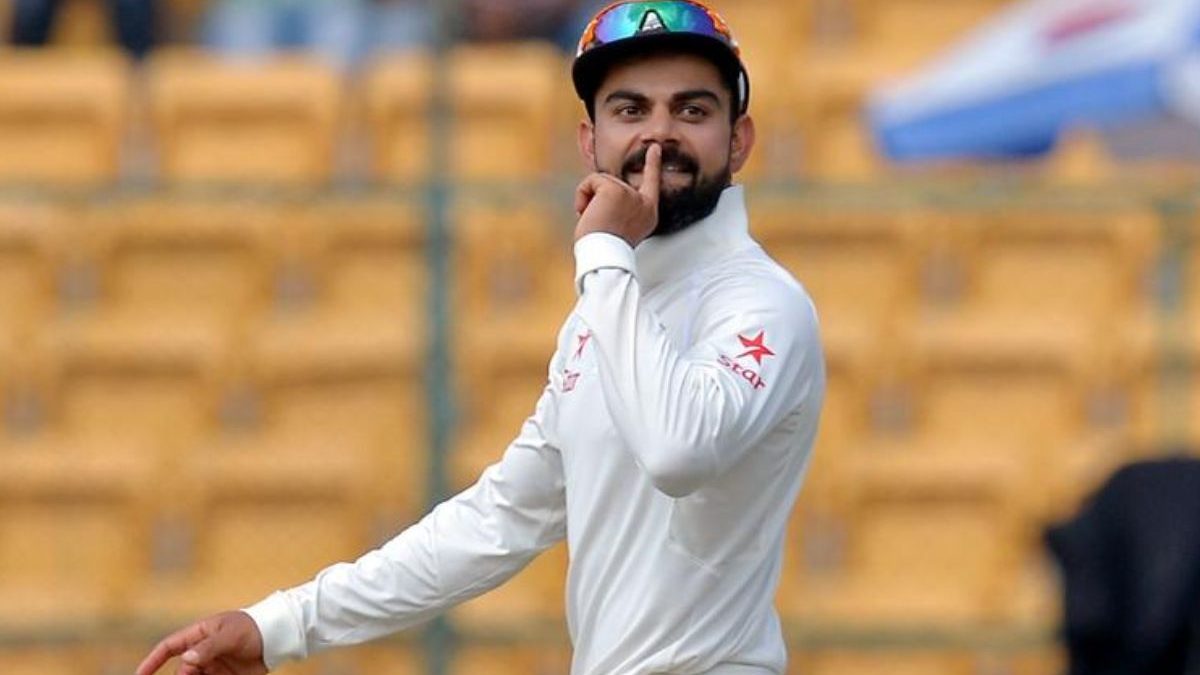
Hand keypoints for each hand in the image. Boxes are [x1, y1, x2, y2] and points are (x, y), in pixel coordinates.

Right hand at [136, 611, 266, 674]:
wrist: (279, 637)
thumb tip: (187, 659)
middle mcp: (202, 652)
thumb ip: (209, 647)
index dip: (152, 661)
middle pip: (182, 670)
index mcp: (199, 634)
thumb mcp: (230, 634)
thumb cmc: (253, 627)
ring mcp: (213, 666)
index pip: (169, 647)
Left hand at [574, 143, 660, 246]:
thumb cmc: (605, 248)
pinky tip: (586, 212)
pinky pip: (591, 181)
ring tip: (593, 221)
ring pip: (601, 182)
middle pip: (614, 184)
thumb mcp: (619, 226)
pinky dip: (582, 196)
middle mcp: (644, 203)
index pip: (652, 183)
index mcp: (648, 214)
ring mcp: (630, 194)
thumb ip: (619, 208)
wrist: (602, 257)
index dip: (653, 164)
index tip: (655, 148)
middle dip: (597, 198)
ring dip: (589, 200)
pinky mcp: (614, 189)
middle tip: (595, 221)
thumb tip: (600, 194)